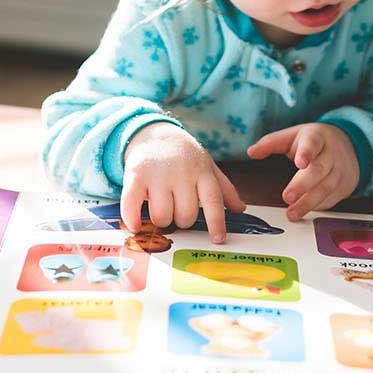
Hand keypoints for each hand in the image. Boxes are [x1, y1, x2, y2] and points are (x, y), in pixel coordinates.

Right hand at [121, 122, 245, 242]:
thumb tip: (240, 209)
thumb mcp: (207, 166)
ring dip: (161, 220)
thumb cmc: (183, 155)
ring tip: (161, 210)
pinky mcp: (135, 175)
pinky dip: (132, 218)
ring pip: (162, 215)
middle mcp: (181, 174)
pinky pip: (132, 202)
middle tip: (177, 211)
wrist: (154, 133)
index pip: (213, 200)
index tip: (218, 239)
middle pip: (185, 215)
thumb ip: (224, 188)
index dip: (216, 222)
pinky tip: (135, 226)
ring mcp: (158, 175)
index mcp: (202, 173)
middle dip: (182, 221)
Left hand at [247, 123, 358, 220]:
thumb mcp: (293, 136)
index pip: (312, 143)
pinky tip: (305, 212)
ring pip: (326, 187)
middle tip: (287, 197)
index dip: (307, 153)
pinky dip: (318, 206)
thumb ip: (271, 143)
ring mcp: (340, 170)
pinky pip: (331, 198)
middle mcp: (331, 154)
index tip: (300, 163)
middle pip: (319, 169)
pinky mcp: (344, 186)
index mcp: (316, 137)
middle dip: (303, 185)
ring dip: (308, 202)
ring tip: (292, 213)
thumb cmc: (313, 142)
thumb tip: (251, 152)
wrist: (347, 145)